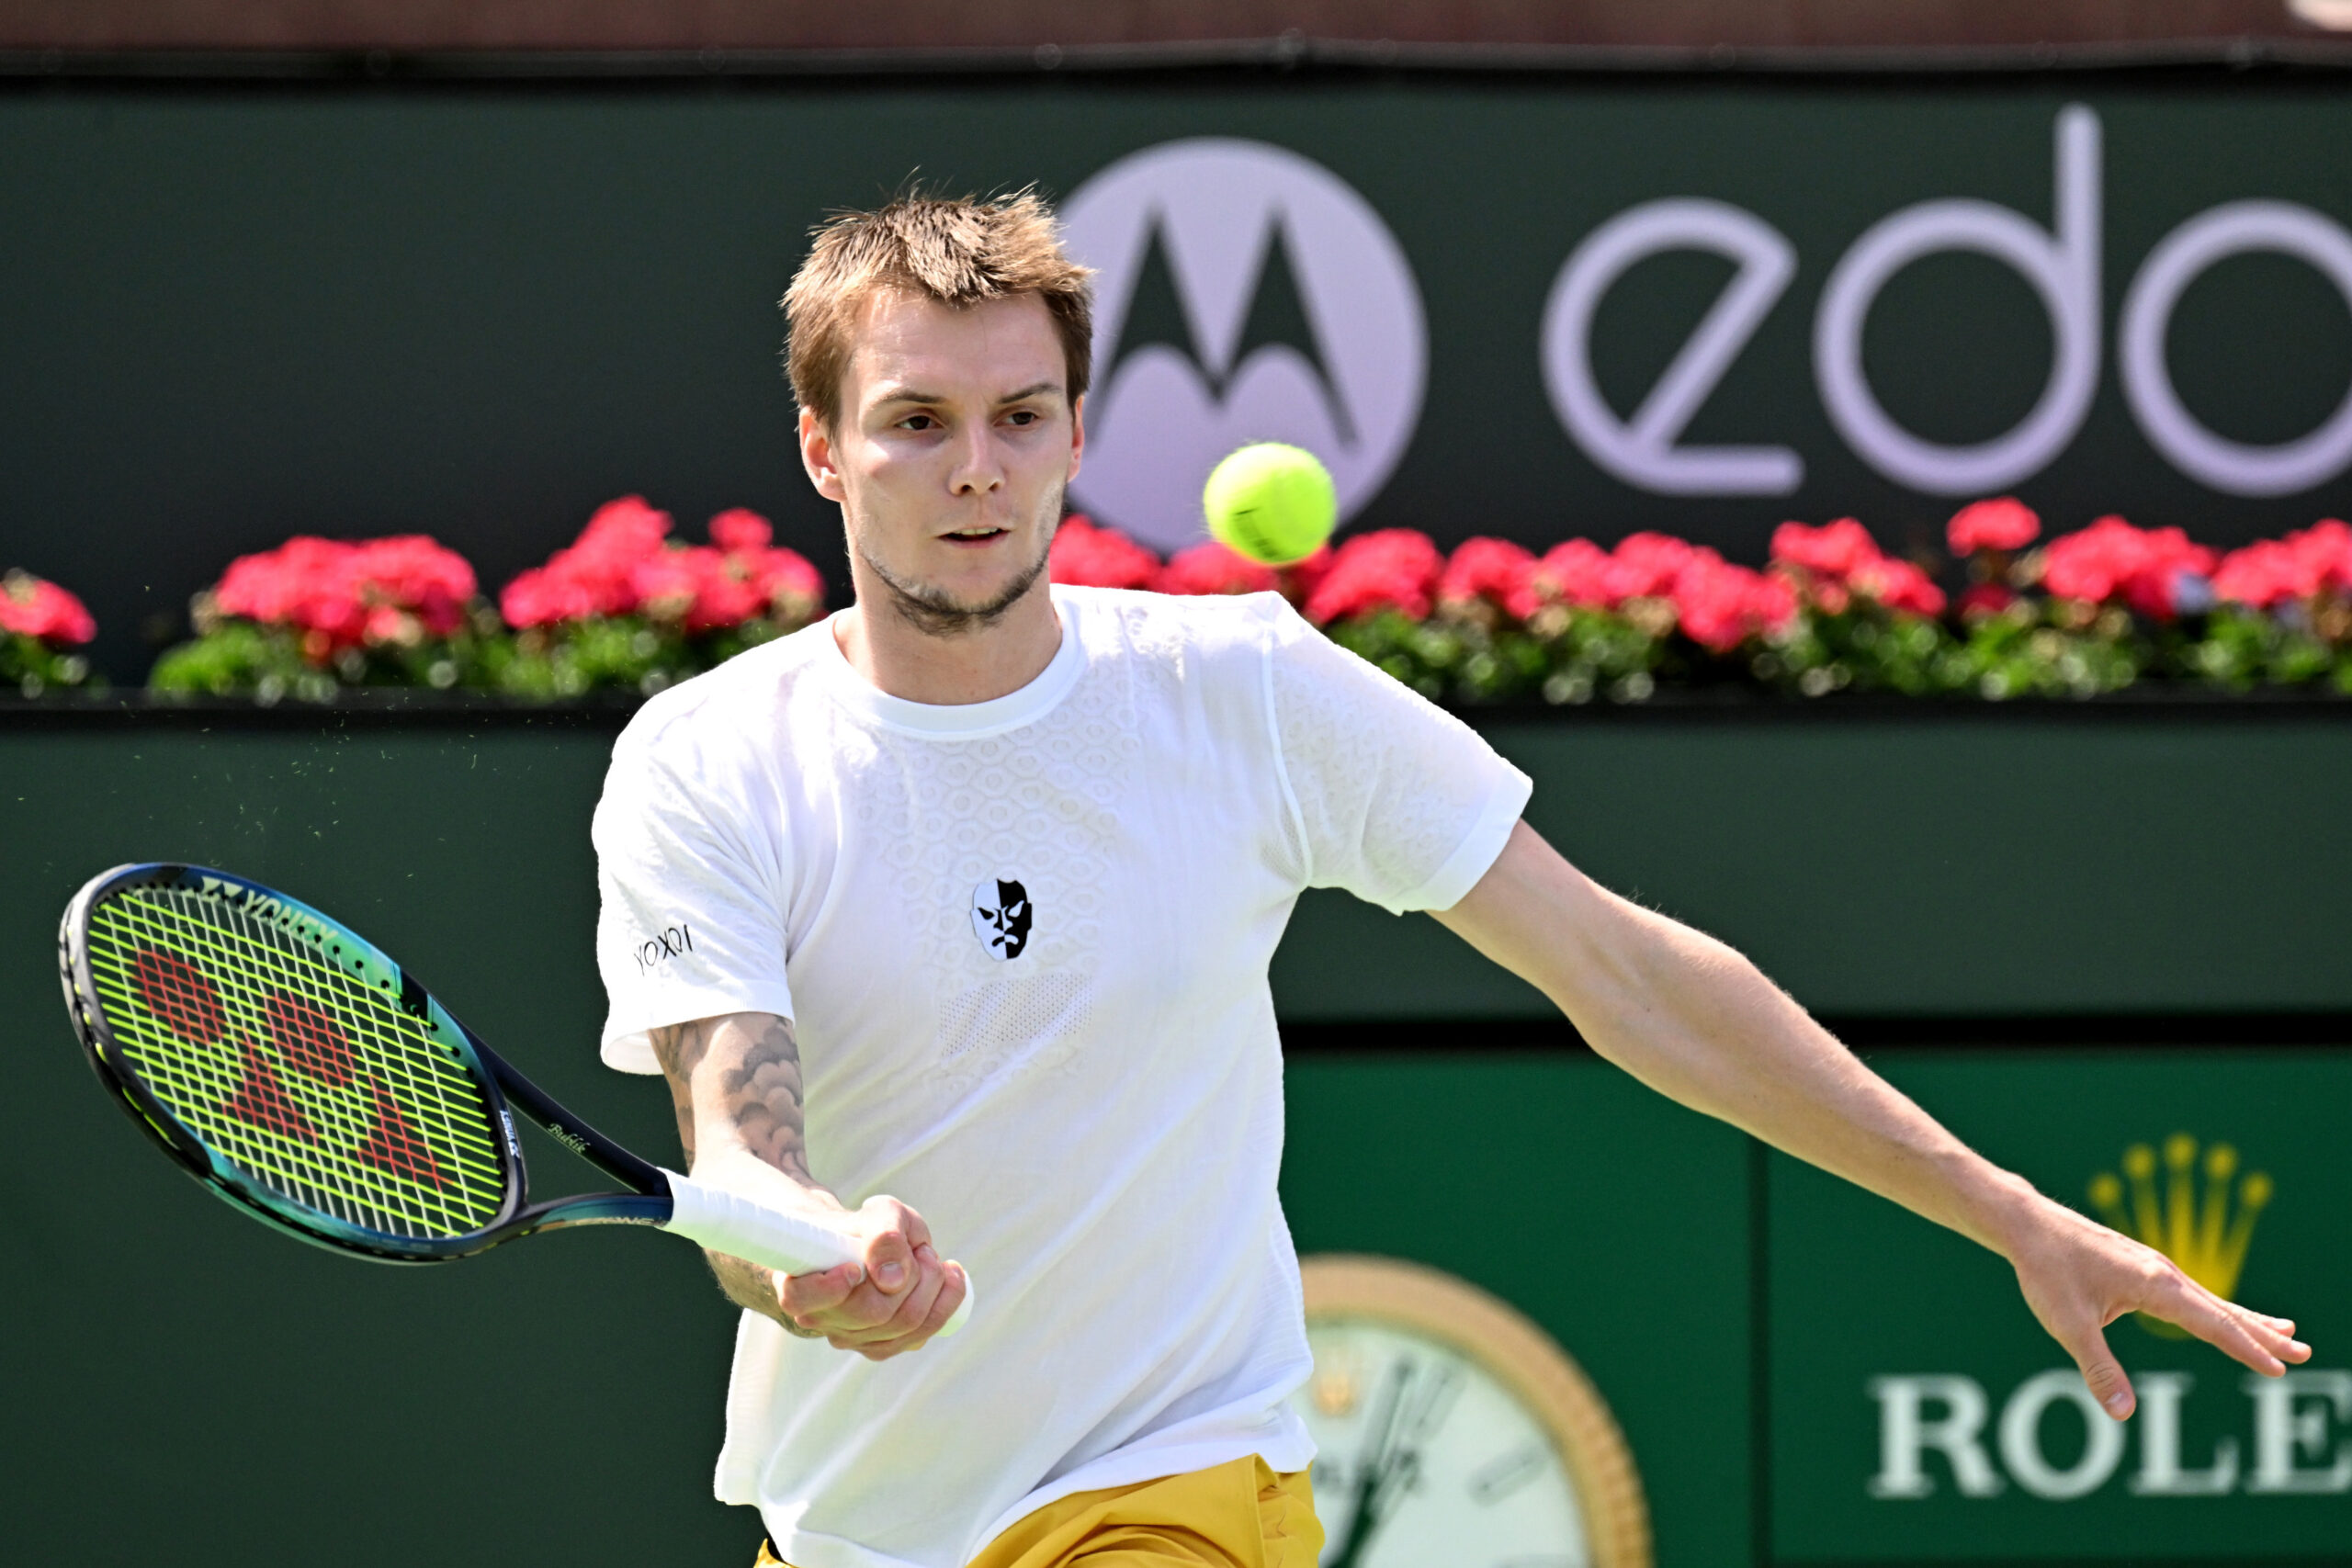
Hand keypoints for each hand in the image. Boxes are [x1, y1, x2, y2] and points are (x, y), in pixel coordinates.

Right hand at [773, 1196, 967, 1360]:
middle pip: (873, 1312)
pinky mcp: (879, 1347)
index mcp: (800, 1283)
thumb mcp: (878, 1213)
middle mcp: (820, 1319)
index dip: (828, 1288)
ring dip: (931, 1286)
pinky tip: (951, 1278)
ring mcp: (849, 1338)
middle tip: (919, 1249)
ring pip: (903, 1326)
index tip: (853, 1267)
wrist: (866, 1246)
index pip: (800, 1298)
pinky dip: (944, 1304)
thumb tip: (892, 1279)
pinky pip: (917, 1337)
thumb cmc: (866, 1228)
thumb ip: (883, 1235)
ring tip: (929, 1257)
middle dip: (911, 1275)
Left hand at [2007, 1193, 2308, 1418]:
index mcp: (2155, 1284)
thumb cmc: (2047, 1271)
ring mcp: (2155, 1267)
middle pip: (2224, 1309)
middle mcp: (2164, 1272)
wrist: (2028, 1225)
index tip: (2279, 1368)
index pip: (2212, 1324)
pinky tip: (2223, 1316)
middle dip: (2264, 1334)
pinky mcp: (2143, 1267)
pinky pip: (2191, 1293)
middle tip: (2305, 1353)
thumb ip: (2098, 1369)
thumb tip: (2122, 1414)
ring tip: (2285, 1334)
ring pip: (2211, 1299)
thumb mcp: (2068, 1325)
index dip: (2247, 1348)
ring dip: (2248, 1320)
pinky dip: (2218, 1307)